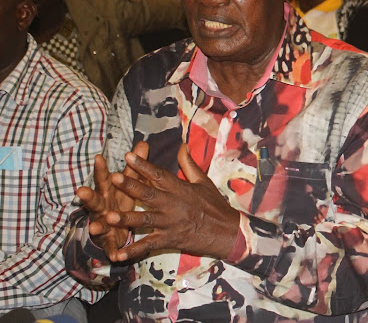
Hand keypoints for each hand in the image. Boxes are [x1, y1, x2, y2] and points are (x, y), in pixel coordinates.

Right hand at [75, 142, 148, 259]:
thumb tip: (142, 143)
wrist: (114, 227)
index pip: (104, 178)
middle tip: (81, 191)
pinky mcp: (109, 241)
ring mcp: (103, 224)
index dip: (101, 169)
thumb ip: (135, 165)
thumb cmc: (120, 199)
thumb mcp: (128, 182)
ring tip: (94, 226)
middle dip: (88, 196)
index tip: (98, 158)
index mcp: (108, 192)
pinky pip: (110, 247)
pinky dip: (112, 251)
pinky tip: (116, 256)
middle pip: (94, 200)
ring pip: (98, 224)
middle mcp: (102, 207)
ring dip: (96, 225)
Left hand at [106, 144, 239, 260]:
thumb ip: (189, 164)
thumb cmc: (215, 205)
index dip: (143, 165)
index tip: (128, 156)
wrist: (226, 231)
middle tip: (114, 178)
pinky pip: (148, 245)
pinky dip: (132, 251)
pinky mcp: (169, 240)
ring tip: (108, 216)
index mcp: (180, 189)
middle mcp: (173, 205)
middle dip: (130, 186)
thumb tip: (181, 145)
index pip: (159, 174)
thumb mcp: (204, 182)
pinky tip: (117, 254)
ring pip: (145, 219)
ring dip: (127, 219)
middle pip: (148, 194)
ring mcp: (169, 223)